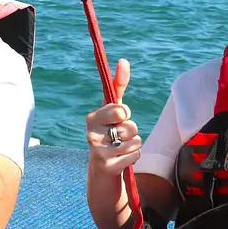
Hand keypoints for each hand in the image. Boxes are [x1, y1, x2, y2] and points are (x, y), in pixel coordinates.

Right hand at [86, 58, 140, 175]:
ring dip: (133, 144)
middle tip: (119, 135)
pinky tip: (121, 159)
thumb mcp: (112, 110)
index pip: (121, 109)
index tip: (118, 118)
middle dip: (131, 130)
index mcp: (92, 118)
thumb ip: (117, 85)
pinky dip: (133, 157)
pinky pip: (136, 155)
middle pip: (131, 126)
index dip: (125, 114)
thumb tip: (123, 60)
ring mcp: (99, 152)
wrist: (102, 168)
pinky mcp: (108, 167)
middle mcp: (91, 134)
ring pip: (136, 141)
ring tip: (120, 147)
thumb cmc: (110, 132)